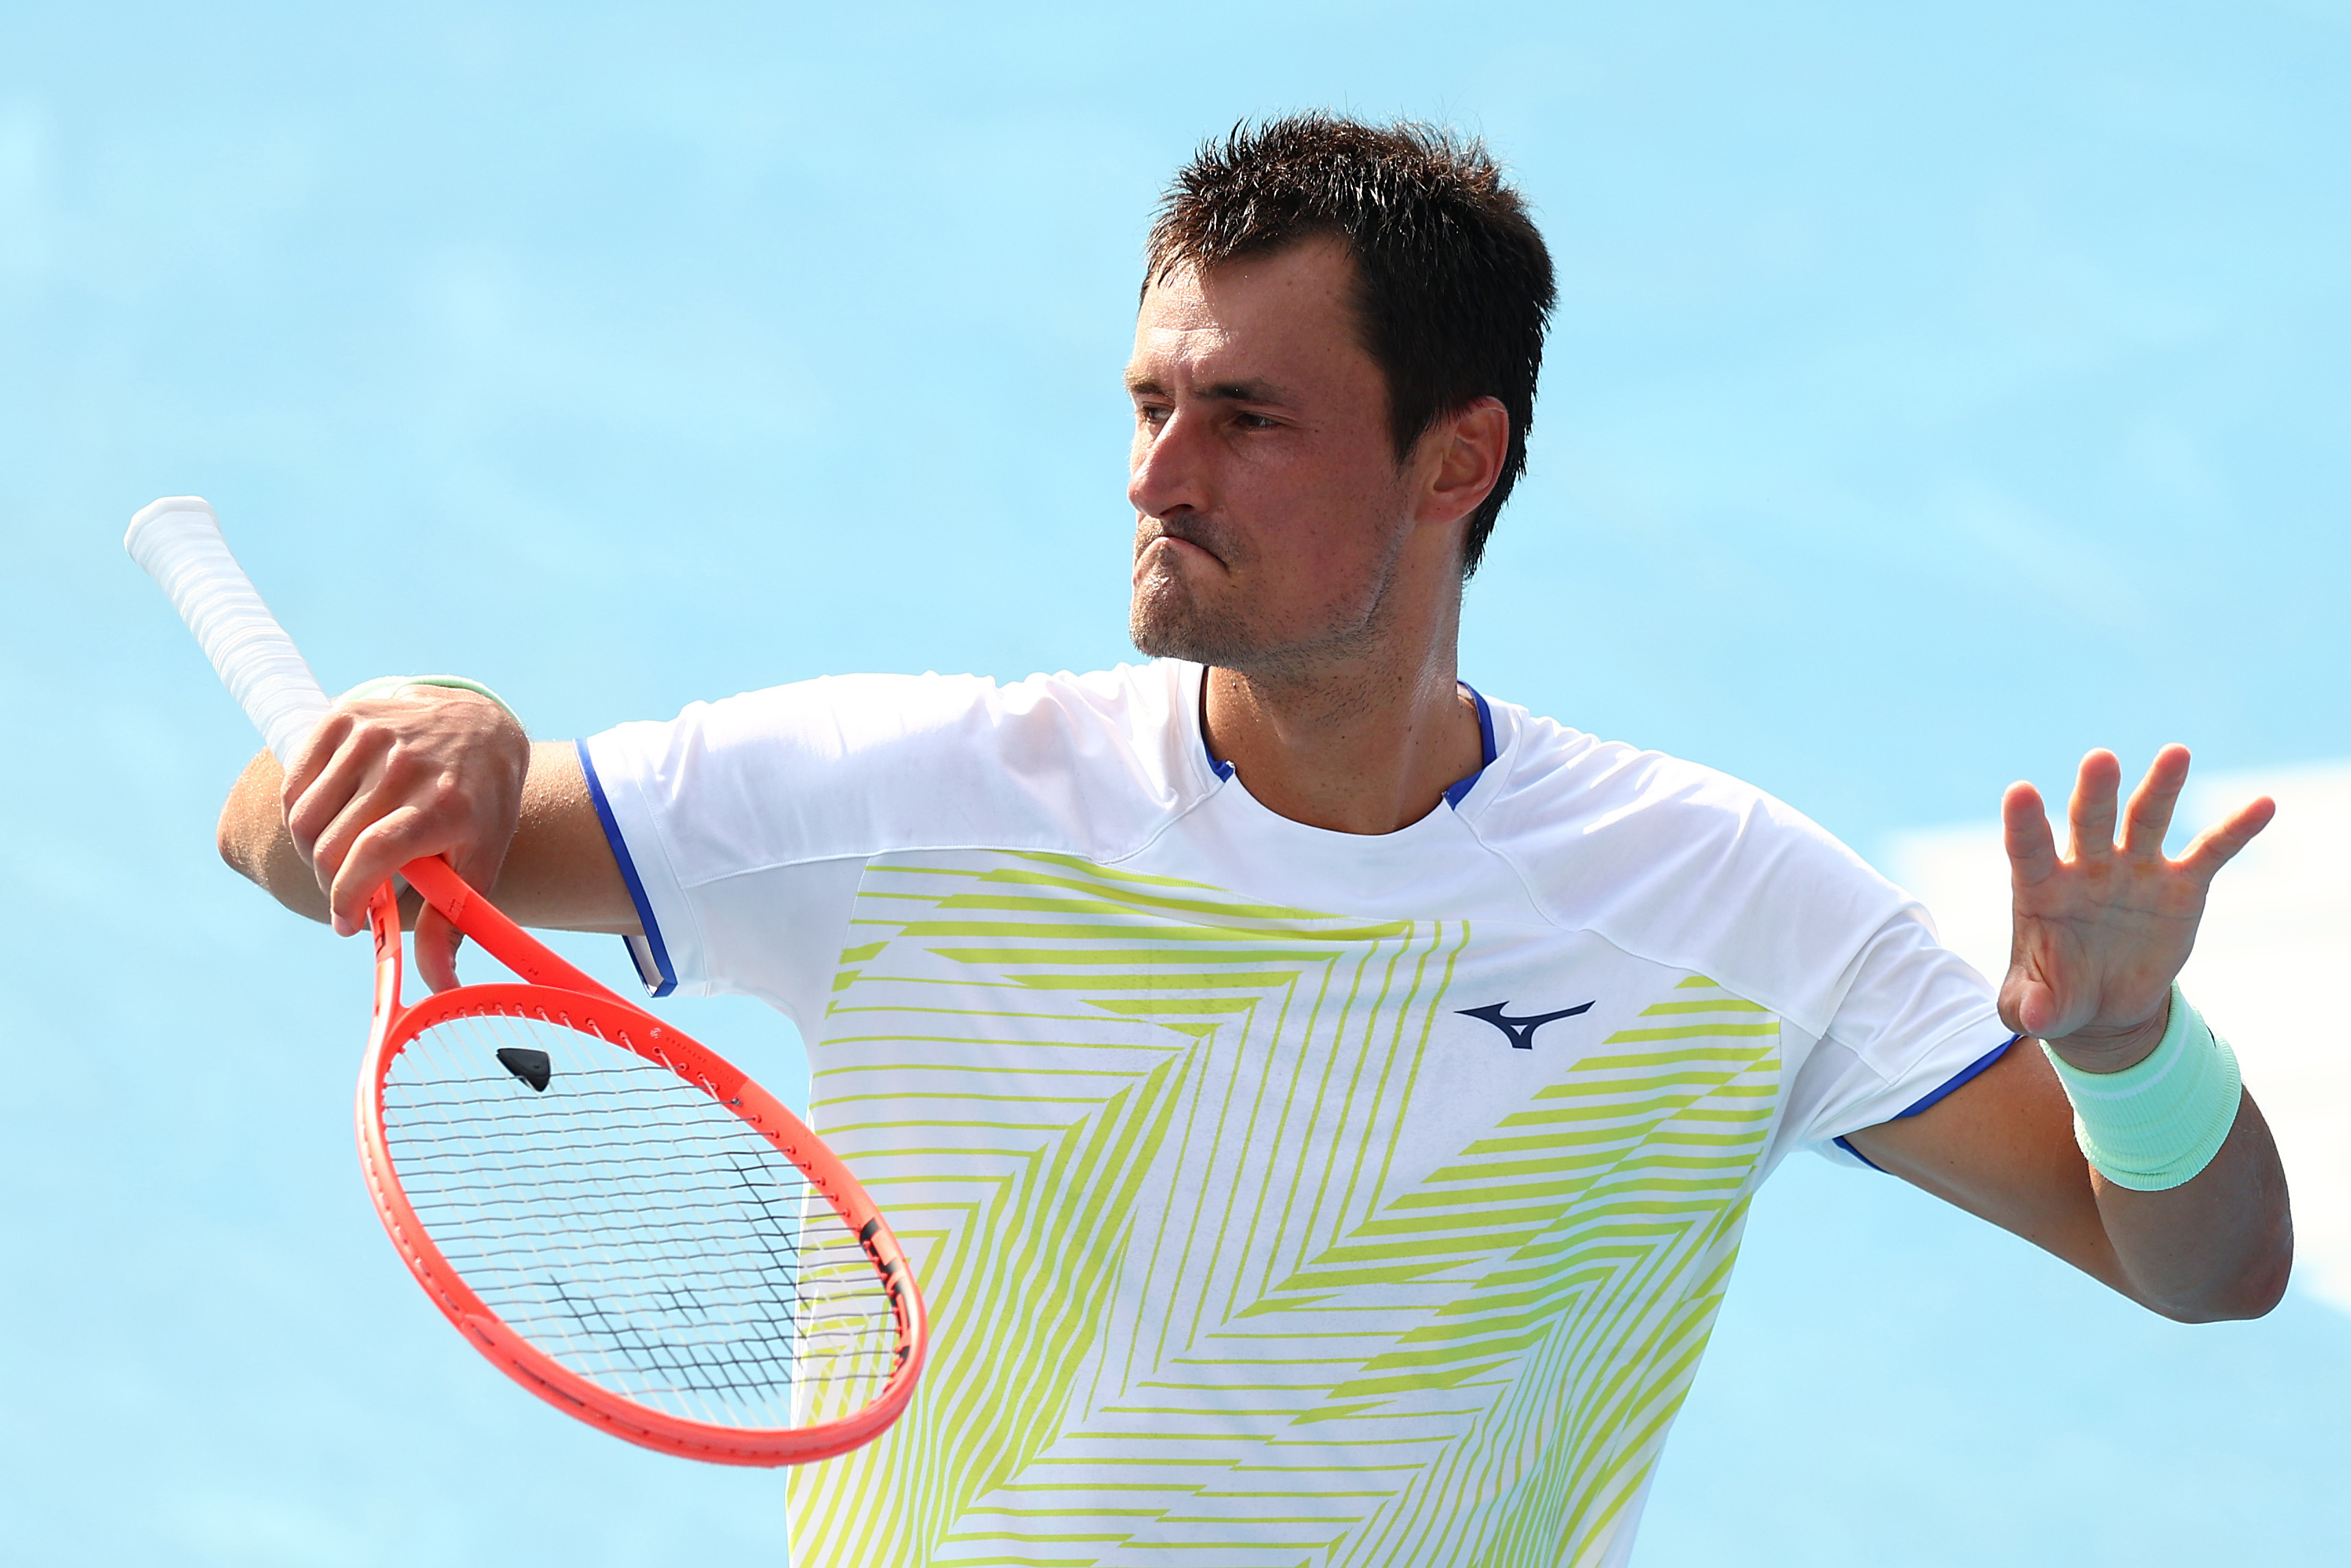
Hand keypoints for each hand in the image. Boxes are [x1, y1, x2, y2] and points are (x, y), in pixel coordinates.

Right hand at [280, 687, 529, 990]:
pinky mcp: (343, 717)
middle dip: (333, 884)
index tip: (348, 924)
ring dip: (312, 851)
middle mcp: (406, 765)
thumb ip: (450, 924)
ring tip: (342, 858)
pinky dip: (301, 814)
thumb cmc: (479, 807)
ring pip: (303, 818)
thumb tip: (439, 988)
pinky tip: (331, 822)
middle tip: (351, 894)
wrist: (481, 725)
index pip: (372, 855)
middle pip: (331, 845)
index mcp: (443, 806)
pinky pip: (295, 785)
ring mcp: (372, 736)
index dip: (349, 897)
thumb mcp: (480, 863)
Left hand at [2001, 746, 2272, 1070]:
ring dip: (2161, 787)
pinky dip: (2235, 829)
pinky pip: (2210, 852)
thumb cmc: (2054, 996)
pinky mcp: (2179, 887)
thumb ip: (2031, 1008)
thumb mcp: (2033, 1010)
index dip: (2024, 822)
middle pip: (2089, 821)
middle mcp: (2086, 868)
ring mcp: (2134, 871)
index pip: (2028, 848)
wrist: (2101, 1006)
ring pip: (2146, 820)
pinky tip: (2262, 804)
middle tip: (2100, 758)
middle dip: (2094, 792)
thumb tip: (2039, 1015)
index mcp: (2041, 889)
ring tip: (2175, 754)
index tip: (2020, 792)